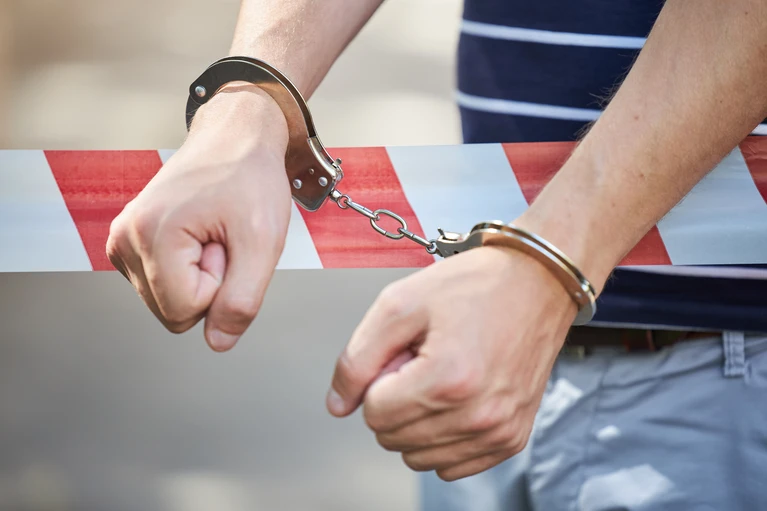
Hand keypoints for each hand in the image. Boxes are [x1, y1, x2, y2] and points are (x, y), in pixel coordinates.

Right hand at [106, 85, 291, 350]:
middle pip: (174, 312)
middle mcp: (123, 240)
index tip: (229, 241)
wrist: (235, 136)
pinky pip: (165, 286)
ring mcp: (122, 241)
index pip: (186, 313)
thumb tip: (218, 343)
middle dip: (210, 282)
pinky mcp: (130, 243)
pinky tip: (202, 233)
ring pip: (170, 302)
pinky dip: (191, 267)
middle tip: (224, 237)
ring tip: (214, 232)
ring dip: (202, 274)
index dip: (221, 285)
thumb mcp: (263, 241)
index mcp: (149, 237)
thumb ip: (242, 299)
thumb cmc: (251, 178)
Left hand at [326, 246, 576, 480]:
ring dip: (417, 420)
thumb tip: (338, 404)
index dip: (378, 378)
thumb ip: (358, 357)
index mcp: (447, 379)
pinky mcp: (511, 439)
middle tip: (423, 359)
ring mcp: (498, 431)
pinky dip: (443, 437)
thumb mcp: (400, 303)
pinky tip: (457, 398)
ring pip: (418, 457)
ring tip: (442, 375)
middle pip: (392, 437)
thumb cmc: (476, 285)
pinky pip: (452, 466)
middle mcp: (477, 414)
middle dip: (396, 398)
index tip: (403, 352)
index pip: (373, 412)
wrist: (536, 282)